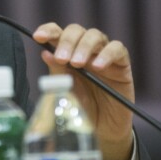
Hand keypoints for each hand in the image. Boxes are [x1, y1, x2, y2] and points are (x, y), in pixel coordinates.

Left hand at [33, 23, 133, 159]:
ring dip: (84, 46)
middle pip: (76, 30)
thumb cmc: (81, 109)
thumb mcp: (66, 92)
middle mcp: (85, 50)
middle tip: (62, 59)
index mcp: (67, 53)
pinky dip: (107, 54)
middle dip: (67, 41)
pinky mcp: (122, 64)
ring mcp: (103, 54)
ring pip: (95, 35)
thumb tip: (45, 53)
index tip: (38, 37)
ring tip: (77, 63)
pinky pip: (118, 49)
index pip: (57, 33)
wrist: (102, 129)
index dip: (48, 30)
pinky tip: (98, 67)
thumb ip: (57, 73)